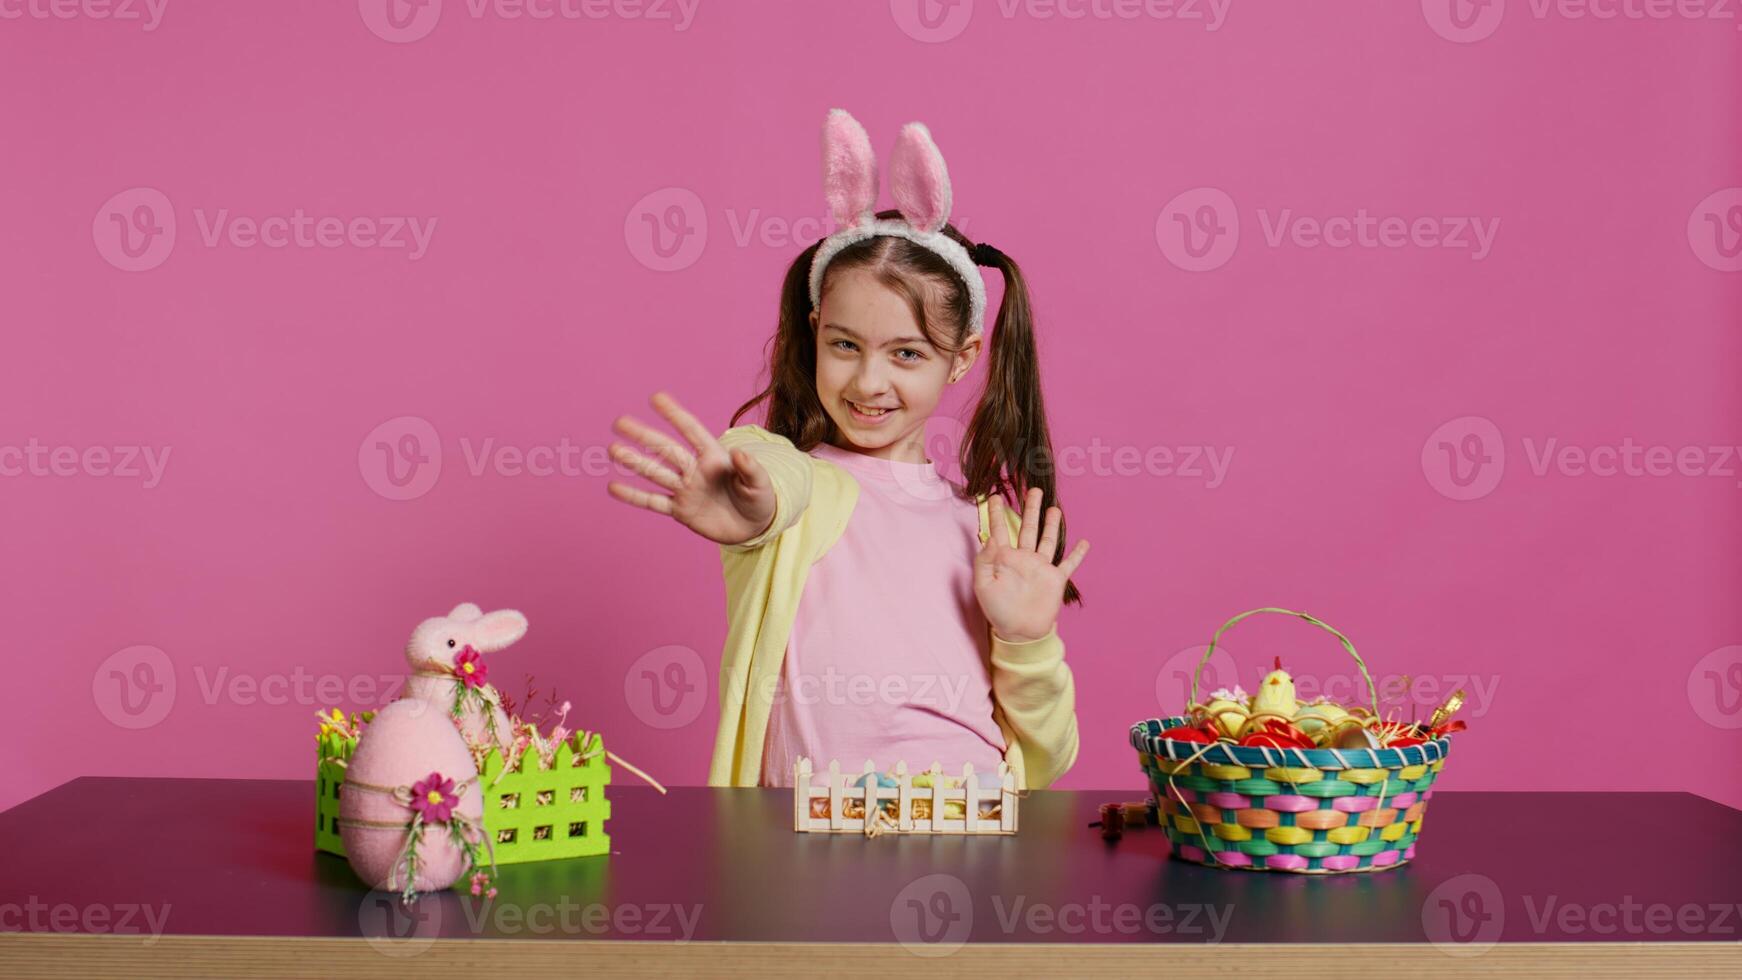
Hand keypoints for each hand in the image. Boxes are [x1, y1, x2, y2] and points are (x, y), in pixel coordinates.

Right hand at [606, 391, 777, 546]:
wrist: (752, 526)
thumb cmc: (759, 498)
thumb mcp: (761, 484)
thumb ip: (750, 468)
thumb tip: (740, 452)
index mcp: (714, 457)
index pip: (691, 431)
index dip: (675, 415)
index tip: (656, 398)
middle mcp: (695, 469)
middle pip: (665, 449)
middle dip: (644, 436)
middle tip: (620, 422)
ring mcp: (685, 489)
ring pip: (655, 473)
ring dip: (634, 462)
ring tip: (612, 450)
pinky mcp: (680, 510)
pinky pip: (653, 502)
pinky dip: (634, 496)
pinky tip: (613, 487)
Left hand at [973, 487, 1089, 643]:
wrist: (1019, 632)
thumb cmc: (998, 611)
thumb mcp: (983, 586)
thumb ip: (984, 561)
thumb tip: (990, 537)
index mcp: (1004, 558)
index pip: (1000, 530)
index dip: (997, 514)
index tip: (994, 496)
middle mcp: (1024, 558)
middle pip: (1028, 527)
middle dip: (1030, 508)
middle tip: (1033, 489)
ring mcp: (1041, 567)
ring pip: (1047, 539)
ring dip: (1051, 524)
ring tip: (1054, 508)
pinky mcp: (1055, 579)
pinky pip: (1069, 564)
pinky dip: (1078, 554)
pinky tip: (1085, 542)